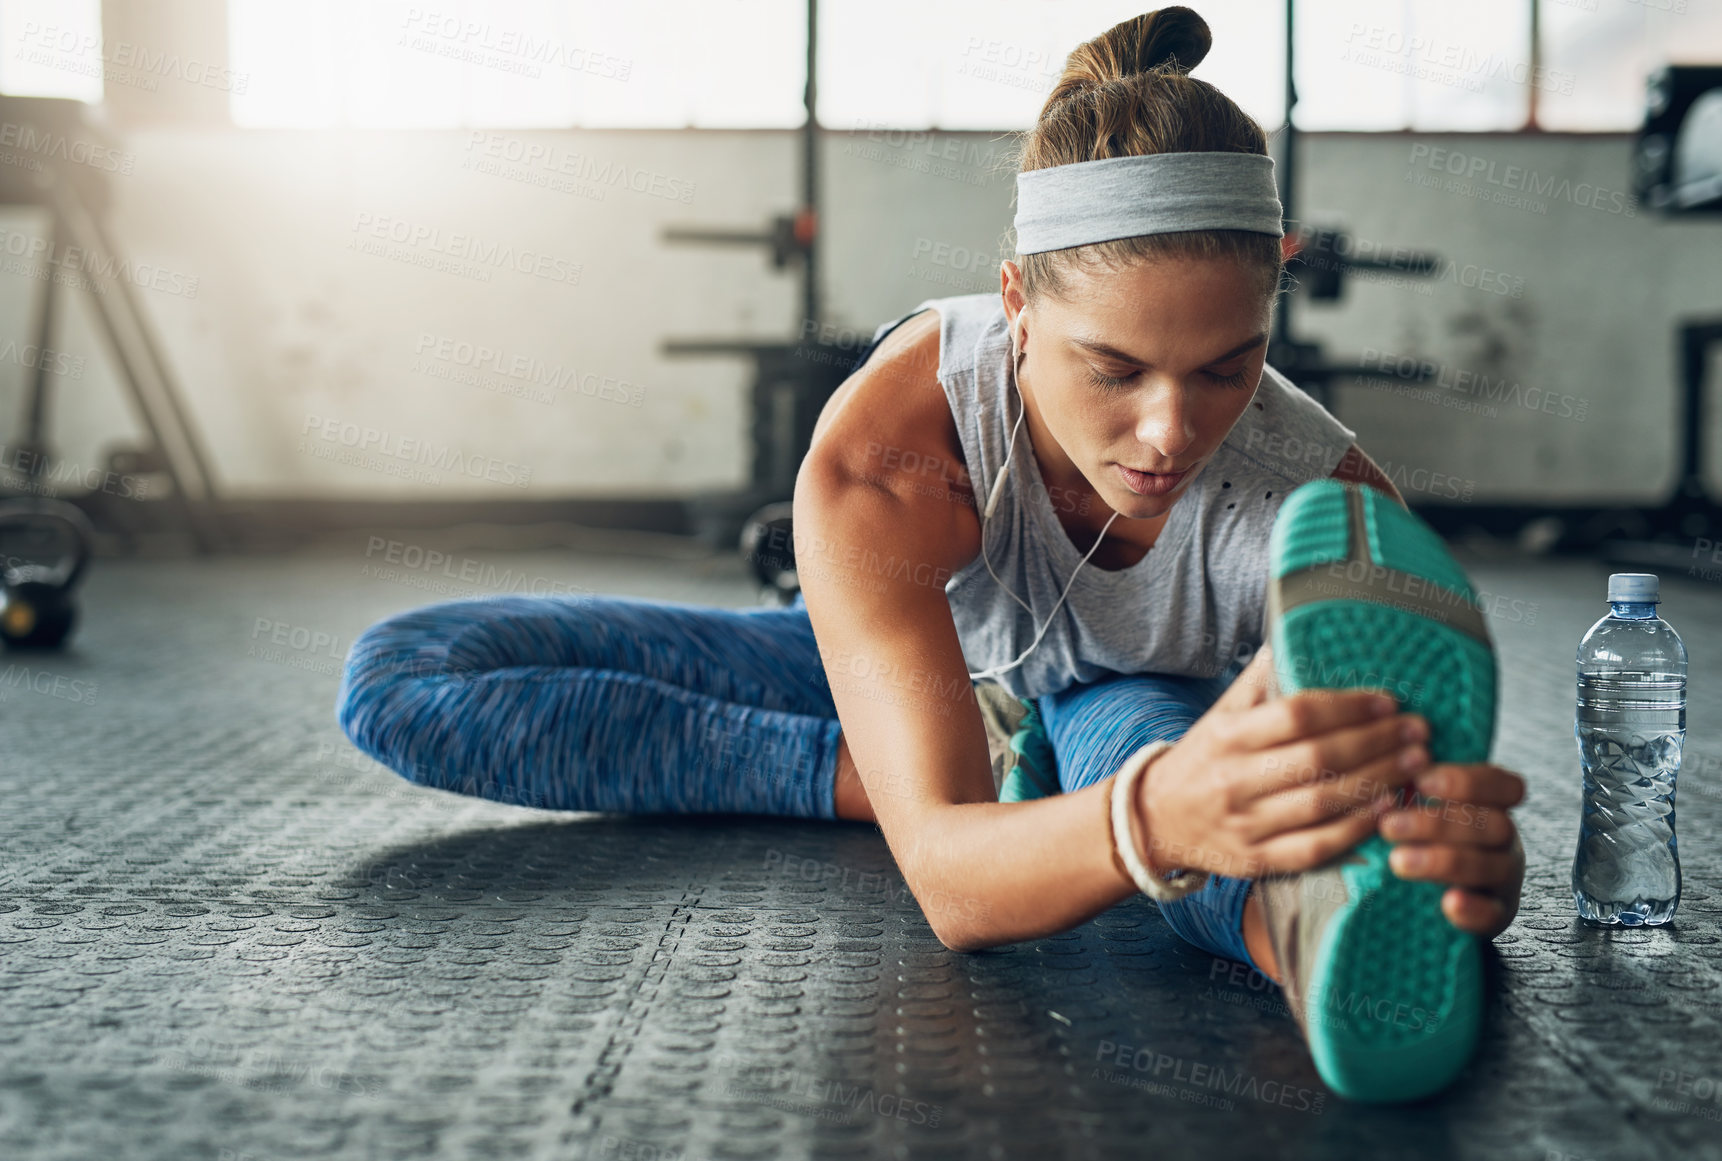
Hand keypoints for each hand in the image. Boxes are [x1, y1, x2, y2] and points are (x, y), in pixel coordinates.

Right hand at [1133, 644, 1431, 880]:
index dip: (1348, 707)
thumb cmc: (1203, 758)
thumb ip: (1260, 681)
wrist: (1157, 819)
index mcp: (1228, 736)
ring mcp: (1245, 824)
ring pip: (1322, 802)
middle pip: (1318, 759)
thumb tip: (1296, 634)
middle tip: (1417, 731)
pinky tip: (1385, 809)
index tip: (1388, 701)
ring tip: (1414, 764)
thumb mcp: (1222, 713)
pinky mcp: (1256, 860)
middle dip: (1376, 743)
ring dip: (1377, 782)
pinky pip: (1315, 847)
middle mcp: (1234, 780)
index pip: (1297, 715)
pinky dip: (1354, 829)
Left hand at [1378, 763, 1526, 938]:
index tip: (1421, 781)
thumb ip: (1412, 790)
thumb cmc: (1423, 839)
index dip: (1468, 782)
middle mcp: (1506, 841)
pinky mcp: (1496, 917)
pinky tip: (1448, 903)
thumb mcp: (1422, 810)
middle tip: (1389, 826)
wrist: (1437, 897)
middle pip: (1494, 825)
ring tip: (1398, 861)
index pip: (1505, 786)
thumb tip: (1385, 765)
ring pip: (1491, 867)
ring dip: (1444, 862)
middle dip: (1439, 823)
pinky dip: (1473, 909)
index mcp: (1493, 807)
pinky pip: (1492, 914)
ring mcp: (1504, 880)